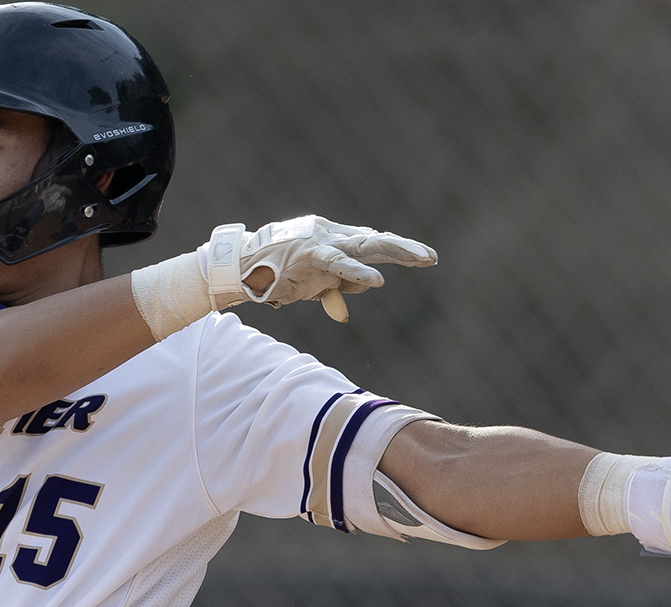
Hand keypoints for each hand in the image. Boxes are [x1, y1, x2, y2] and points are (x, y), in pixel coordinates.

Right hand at [221, 216, 436, 321]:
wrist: (239, 268)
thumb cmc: (272, 274)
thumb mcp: (308, 283)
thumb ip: (330, 289)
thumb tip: (345, 307)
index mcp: (331, 238)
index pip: (368, 242)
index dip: (394, 248)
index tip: (419, 256)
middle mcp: (330, 235)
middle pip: (375, 240)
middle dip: (404, 249)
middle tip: (431, 258)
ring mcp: (321, 243)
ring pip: (366, 245)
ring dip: (397, 252)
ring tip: (423, 258)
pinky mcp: (309, 256)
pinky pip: (338, 264)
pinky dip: (358, 273)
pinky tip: (377, 282)